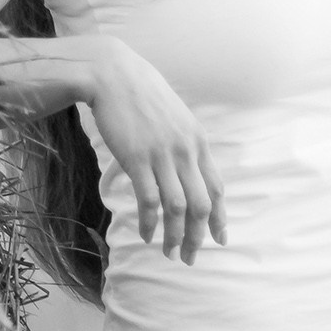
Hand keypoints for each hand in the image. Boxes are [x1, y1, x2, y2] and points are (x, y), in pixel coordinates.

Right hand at [86, 39, 226, 263]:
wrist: (111, 73)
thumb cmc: (140, 93)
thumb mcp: (175, 116)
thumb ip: (184, 142)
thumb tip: (186, 169)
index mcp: (198, 141)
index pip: (217, 188)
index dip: (219, 218)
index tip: (219, 239)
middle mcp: (186, 150)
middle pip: (201, 205)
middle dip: (197, 237)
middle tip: (189, 257)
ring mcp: (162, 155)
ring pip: (177, 208)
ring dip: (174, 237)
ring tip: (169, 253)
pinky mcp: (137, 158)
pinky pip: (149, 200)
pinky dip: (150, 223)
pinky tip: (146, 234)